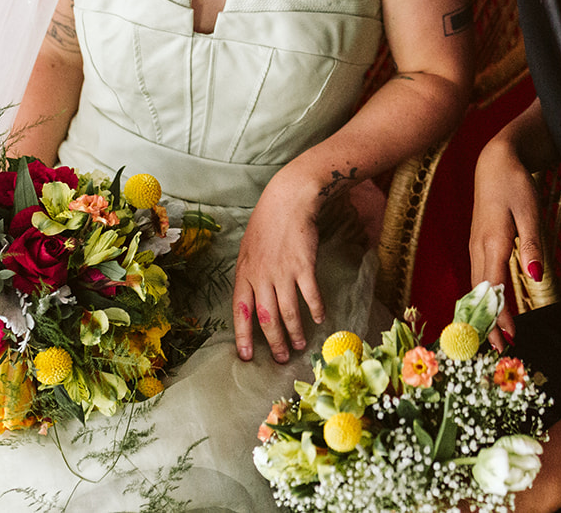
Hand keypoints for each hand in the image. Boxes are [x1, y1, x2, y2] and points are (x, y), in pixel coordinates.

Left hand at [232, 169, 324, 362]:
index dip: (243, 336)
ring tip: (301, 345)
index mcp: (244, 273)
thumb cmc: (266, 224)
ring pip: (288, 312)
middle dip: (274, 342)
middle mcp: (261, 276)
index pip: (240, 312)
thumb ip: (249, 275)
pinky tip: (320, 318)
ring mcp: (283, 272)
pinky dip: (316, 309)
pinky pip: (310, 295)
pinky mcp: (304, 266)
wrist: (287, 201)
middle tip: (281, 358)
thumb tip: (250, 299)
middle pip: (266, 318)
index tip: (245, 356)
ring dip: (295, 332)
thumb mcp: (247, 250)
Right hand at [469, 138, 542, 351]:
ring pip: (476, 287)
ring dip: (483, 313)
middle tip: (499, 350)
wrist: (495, 162)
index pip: (494, 289)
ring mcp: (475, 247)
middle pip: (480, 294)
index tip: (510, 339)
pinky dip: (483, 297)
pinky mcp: (477, 244)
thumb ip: (532, 244)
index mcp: (492, 242)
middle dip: (488, 323)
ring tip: (494, 336)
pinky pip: (478, 277)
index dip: (500, 316)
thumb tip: (534, 274)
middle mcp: (478, 249)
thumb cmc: (515, 184)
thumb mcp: (530, 211)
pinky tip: (491, 308)